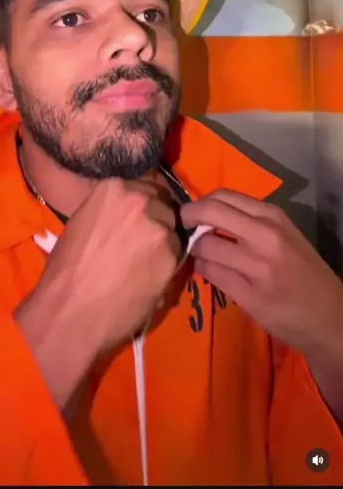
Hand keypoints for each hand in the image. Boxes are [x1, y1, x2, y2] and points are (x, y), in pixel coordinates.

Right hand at [16, 175, 181, 408]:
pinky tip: (149, 279)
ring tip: (145, 264)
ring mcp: (159, 228)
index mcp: (116, 188)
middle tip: (143, 242)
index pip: (146, 184)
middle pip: (164, 204)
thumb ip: (111, 211)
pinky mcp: (172, 257)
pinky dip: (167, 266)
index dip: (146, 202)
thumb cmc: (65, 270)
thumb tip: (126, 214)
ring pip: (173, 230)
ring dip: (164, 243)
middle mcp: (142, 201)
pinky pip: (177, 256)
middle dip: (157, 219)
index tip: (141, 216)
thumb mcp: (83, 223)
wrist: (70, 311)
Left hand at [179, 189, 342, 357]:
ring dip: (196, 250)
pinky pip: (211, 274)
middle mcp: (265, 235)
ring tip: (203, 256)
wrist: (329, 316)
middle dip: (188, 218)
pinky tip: (211, 272)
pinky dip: (204, 270)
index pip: (223, 196)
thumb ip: (250, 221)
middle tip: (183, 228)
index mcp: (273, 216)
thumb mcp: (284, 235)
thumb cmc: (302, 271)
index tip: (192, 213)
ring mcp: (258, 266)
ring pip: (205, 246)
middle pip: (209, 212)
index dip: (199, 203)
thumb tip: (206, 213)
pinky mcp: (250, 295)